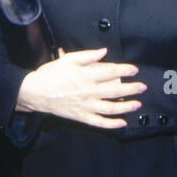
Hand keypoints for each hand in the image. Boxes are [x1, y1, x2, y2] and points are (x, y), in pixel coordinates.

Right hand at [15, 47, 144, 128]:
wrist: (34, 92)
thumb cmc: (50, 74)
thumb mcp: (67, 59)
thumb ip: (87, 56)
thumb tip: (104, 52)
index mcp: (85, 75)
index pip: (110, 72)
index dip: (124, 71)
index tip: (134, 70)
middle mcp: (87, 91)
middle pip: (114, 91)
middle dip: (131, 89)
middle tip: (143, 87)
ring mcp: (85, 106)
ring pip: (110, 108)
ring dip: (126, 107)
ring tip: (137, 104)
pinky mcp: (81, 117)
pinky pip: (99, 123)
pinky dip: (112, 124)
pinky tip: (122, 123)